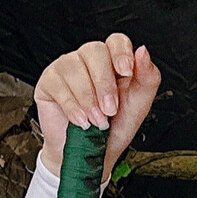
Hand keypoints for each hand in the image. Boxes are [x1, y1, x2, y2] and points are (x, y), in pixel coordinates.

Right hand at [34, 34, 161, 176]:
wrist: (89, 156)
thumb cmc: (113, 129)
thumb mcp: (138, 107)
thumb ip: (147, 79)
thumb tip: (143, 52)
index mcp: (113, 62)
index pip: (116, 41)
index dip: (121, 52)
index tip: (126, 71)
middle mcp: (88, 60)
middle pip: (95, 51)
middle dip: (104, 84)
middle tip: (110, 110)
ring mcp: (67, 68)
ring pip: (75, 67)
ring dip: (88, 99)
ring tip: (95, 121)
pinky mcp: (49, 81)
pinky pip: (58, 84)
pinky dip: (71, 105)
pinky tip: (79, 120)